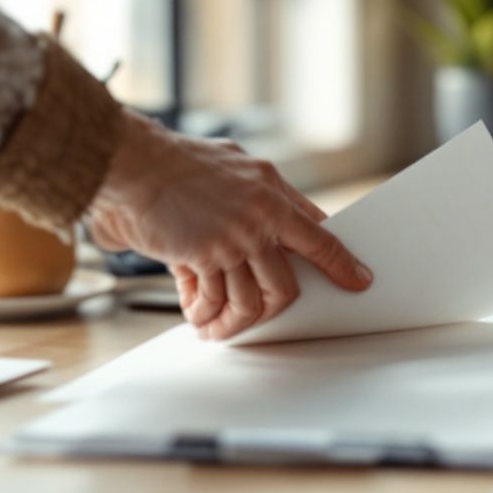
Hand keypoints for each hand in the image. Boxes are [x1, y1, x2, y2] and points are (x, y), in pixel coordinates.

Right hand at [89, 111, 371, 339]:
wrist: (133, 162)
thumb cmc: (175, 163)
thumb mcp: (235, 164)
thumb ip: (262, 193)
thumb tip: (285, 218)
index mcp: (271, 189)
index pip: (320, 235)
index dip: (340, 264)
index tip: (358, 281)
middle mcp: (261, 215)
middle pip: (288, 282)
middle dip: (277, 311)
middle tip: (265, 321)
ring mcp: (235, 237)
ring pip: (253, 300)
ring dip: (234, 323)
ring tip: (216, 329)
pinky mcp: (205, 255)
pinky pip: (214, 299)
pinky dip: (204, 314)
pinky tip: (196, 317)